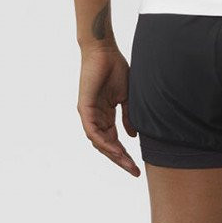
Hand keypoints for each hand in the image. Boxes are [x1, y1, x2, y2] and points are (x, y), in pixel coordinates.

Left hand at [76, 44, 140, 176]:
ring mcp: (89, 114)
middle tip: (134, 172)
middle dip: (121, 160)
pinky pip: (93, 131)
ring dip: (113, 154)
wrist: (104, 51)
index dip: (125, 155)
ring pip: (99, 142)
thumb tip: (132, 136)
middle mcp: (95, 117)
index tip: (137, 167)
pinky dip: (104, 142)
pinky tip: (117, 149)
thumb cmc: (115, 68)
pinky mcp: (84, 109)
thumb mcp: (126, 96)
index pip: (114, 140)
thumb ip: (128, 116)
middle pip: (107, 146)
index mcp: (105, 115)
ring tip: (127, 163)